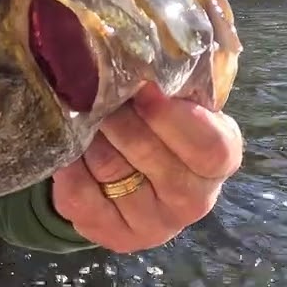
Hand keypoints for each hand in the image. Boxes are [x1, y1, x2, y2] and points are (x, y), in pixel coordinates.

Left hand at [50, 83, 243, 252]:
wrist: (137, 172)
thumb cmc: (159, 122)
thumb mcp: (176, 97)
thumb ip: (168, 79)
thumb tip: (138, 49)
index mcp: (220, 157)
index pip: (209, 146)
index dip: (173, 118)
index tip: (142, 88)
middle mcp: (195, 198)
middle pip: (150, 154)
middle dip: (117, 118)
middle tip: (94, 91)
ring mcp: (156, 224)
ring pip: (110, 171)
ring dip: (88, 138)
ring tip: (79, 114)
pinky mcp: (117, 237)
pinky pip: (80, 196)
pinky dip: (67, 167)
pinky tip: (66, 148)